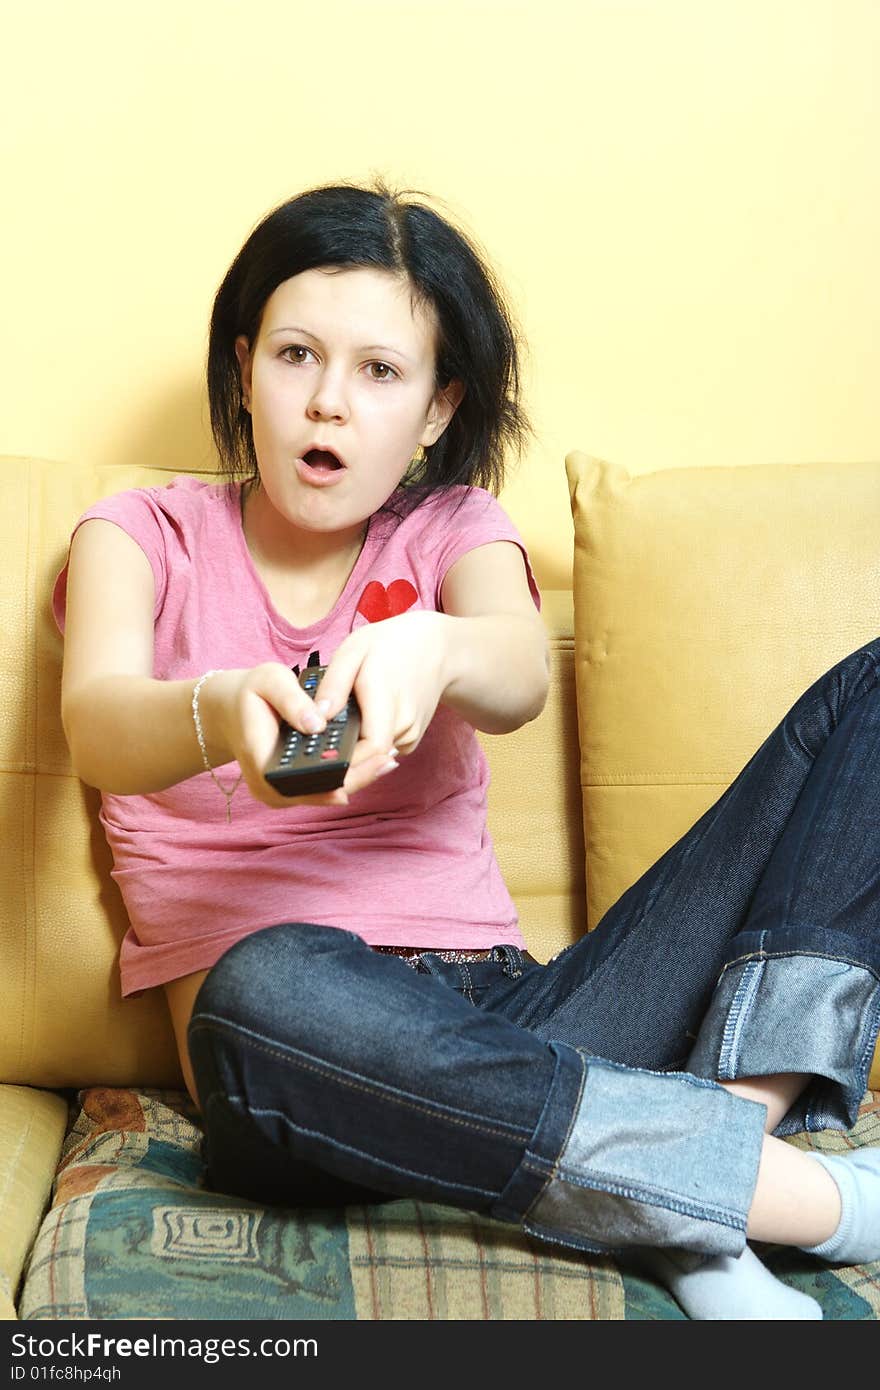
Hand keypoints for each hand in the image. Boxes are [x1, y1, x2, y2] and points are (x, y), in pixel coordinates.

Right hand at [199, 662, 398, 808]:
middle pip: (321, 793)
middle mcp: (269, 787)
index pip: (306, 781)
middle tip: (389, 760)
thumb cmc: (250, 693)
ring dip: (357, 779)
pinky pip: (322, 788)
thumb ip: (291, 700)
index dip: (340, 777)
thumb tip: (317, 725)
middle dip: (358, 778)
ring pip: (325, 795)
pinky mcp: (290, 789)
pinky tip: (371, 763)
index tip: (369, 762)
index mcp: (262, 763)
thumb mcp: (266, 681)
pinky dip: (347, 776)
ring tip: (387, 760)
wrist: (229, 710)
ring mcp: (279, 792)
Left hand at [311, 611, 450, 765]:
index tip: (320, 757)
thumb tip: (317, 719)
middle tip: (318, 743)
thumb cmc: (390, 645)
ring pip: (373, 756)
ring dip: (353, 747)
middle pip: (368, 758)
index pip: (371, 748)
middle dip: (341, 755)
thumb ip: (334, 685)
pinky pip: (382, 750)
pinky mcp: (411, 739)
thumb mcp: (353, 651)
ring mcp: (411, 734)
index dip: (346, 760)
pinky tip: (360, 721)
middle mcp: (404, 723)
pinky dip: (367, 741)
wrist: (434, 648)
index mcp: (387, 699)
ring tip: (340, 723)